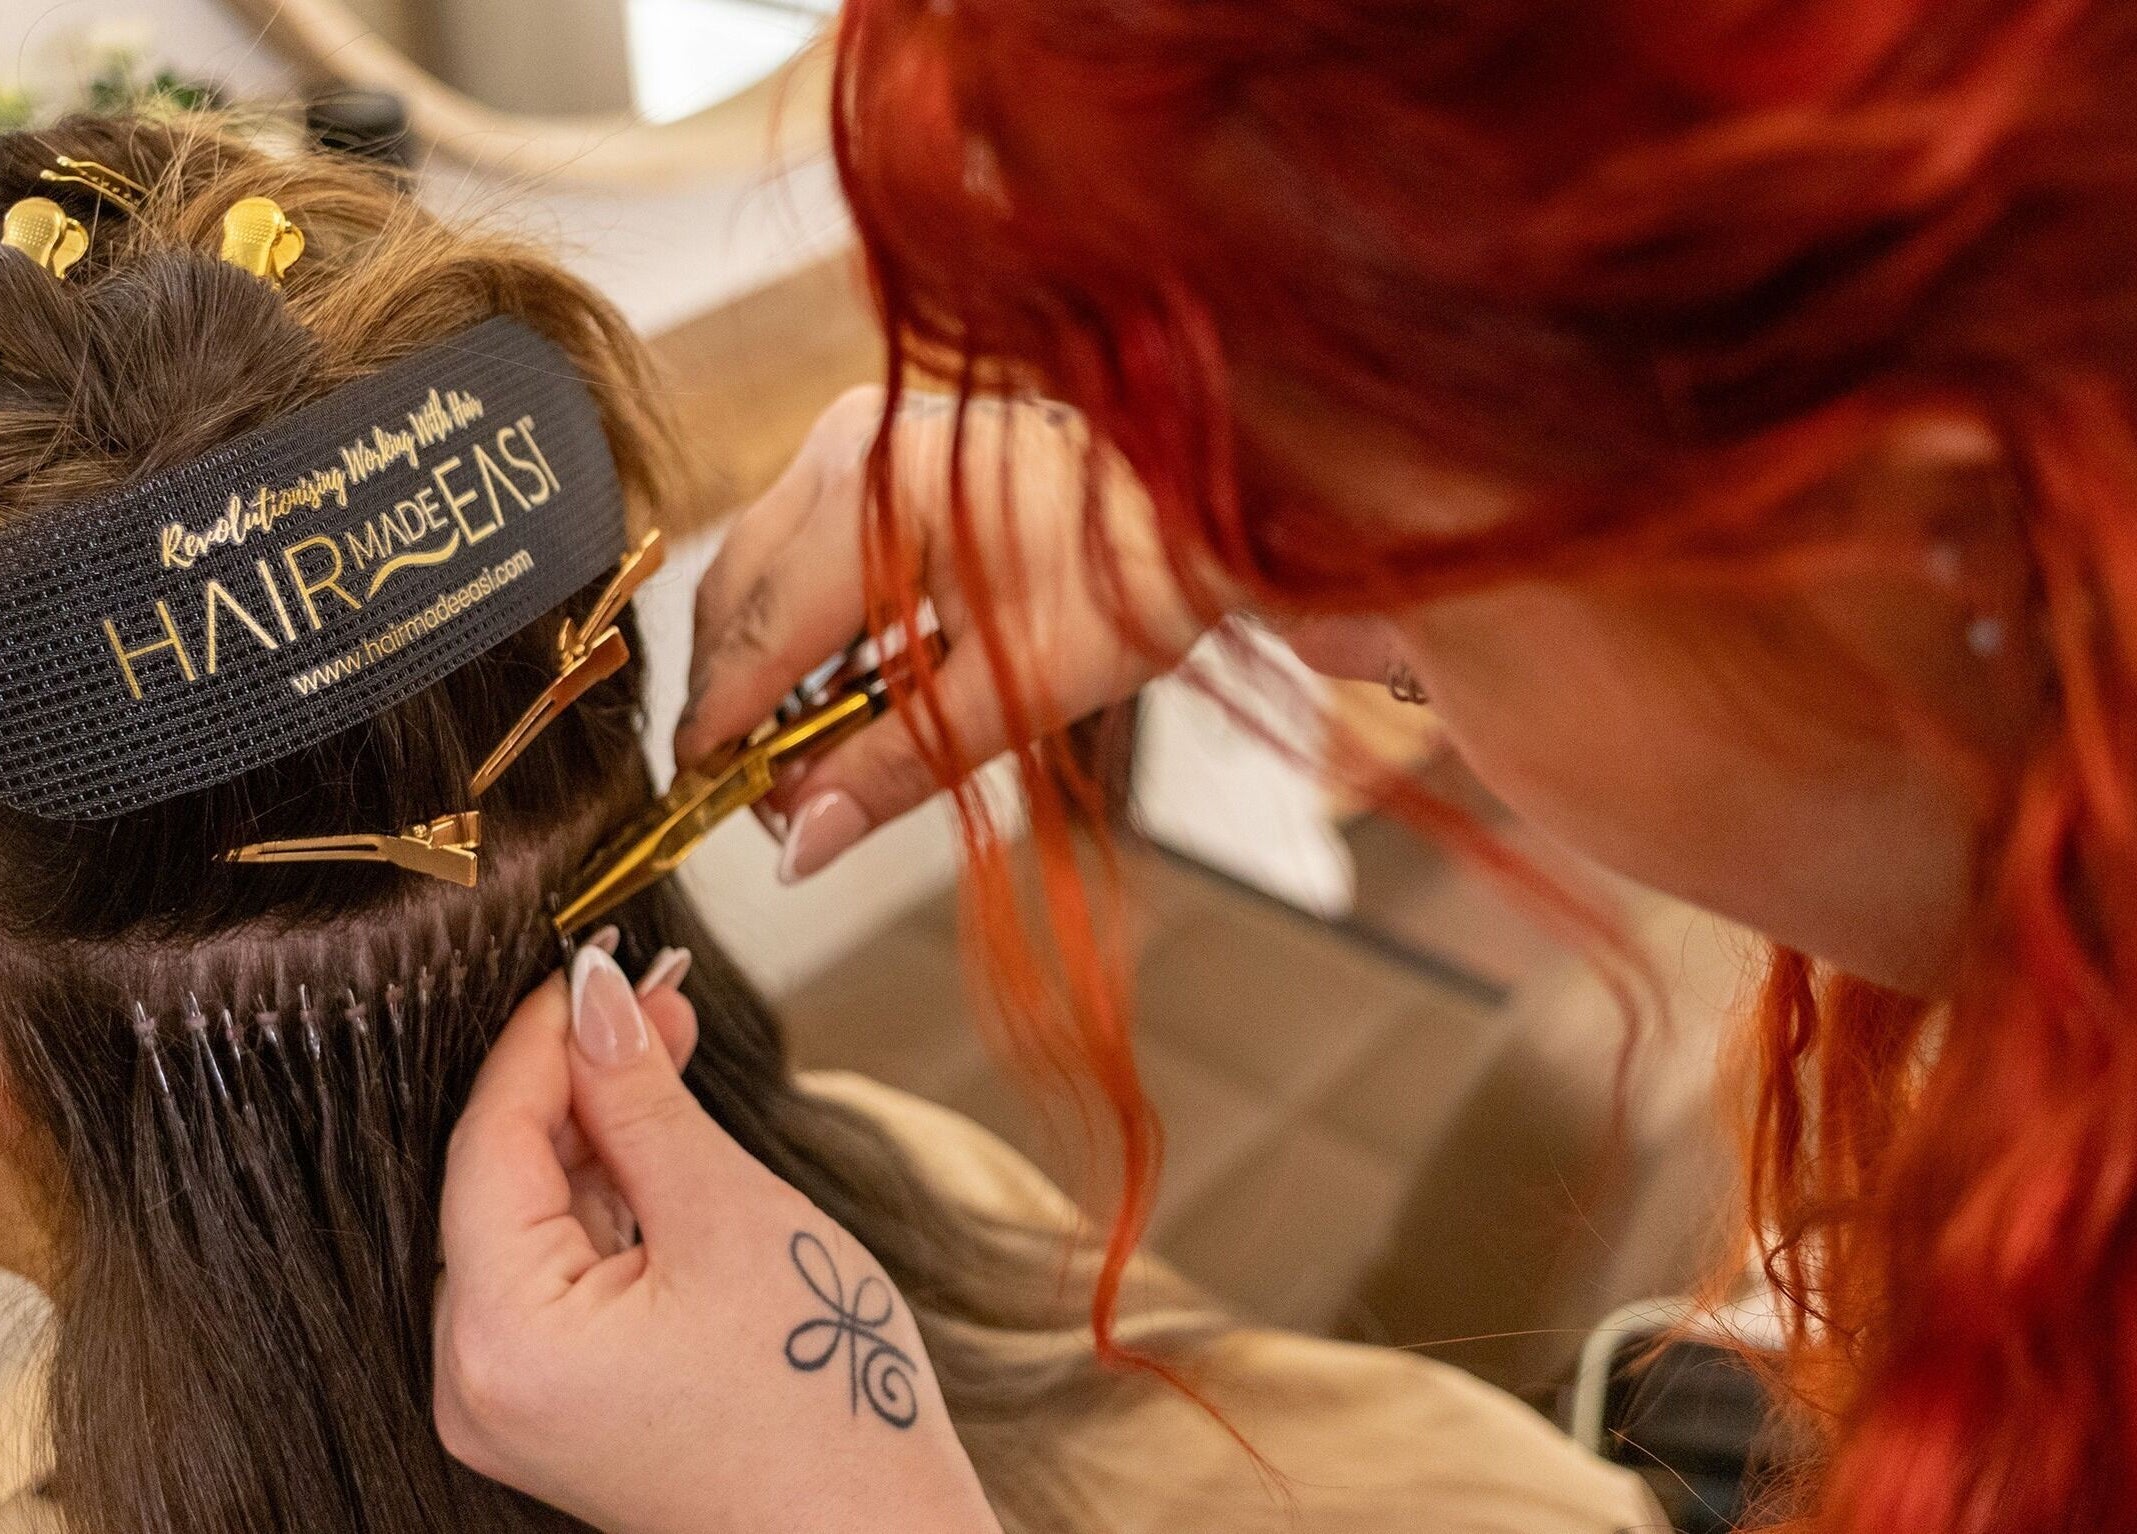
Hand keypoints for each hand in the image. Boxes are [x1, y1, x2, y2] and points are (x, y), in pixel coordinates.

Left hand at [433, 944, 999, 1533]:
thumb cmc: (822, 1406)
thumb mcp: (729, 1218)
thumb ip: (642, 1101)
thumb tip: (597, 999)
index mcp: (499, 1340)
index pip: (487, 1140)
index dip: (543, 1037)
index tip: (598, 966)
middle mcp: (476, 1382)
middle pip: (500, 1180)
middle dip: (579, 1083)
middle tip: (657, 1004)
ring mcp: (514, 1403)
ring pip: (531, 1222)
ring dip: (599, 1138)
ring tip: (671, 1061)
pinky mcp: (557, 1407)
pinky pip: (558, 1274)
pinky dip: (609, 1206)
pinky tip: (663, 1151)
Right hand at [676, 387, 1207, 880]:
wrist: (1205, 507)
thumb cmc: (1135, 578)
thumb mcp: (1011, 693)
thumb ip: (890, 769)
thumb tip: (803, 842)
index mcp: (877, 494)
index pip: (754, 634)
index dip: (723, 730)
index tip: (707, 801)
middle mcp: (850, 448)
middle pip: (735, 597)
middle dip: (741, 705)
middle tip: (772, 799)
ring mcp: (858, 440)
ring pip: (757, 572)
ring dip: (770, 667)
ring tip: (813, 755)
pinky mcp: (876, 453)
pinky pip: (800, 548)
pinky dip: (807, 626)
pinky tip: (843, 691)